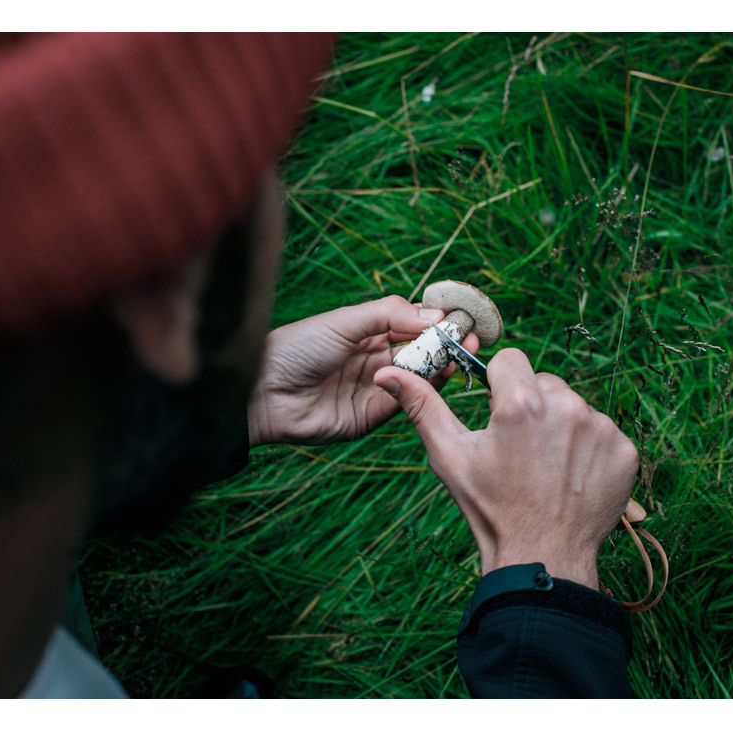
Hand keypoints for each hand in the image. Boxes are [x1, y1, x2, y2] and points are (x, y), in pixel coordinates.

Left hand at [250, 295, 478, 445]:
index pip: (411, 324)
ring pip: (417, 377)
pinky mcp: (371, 417)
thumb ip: (389, 315)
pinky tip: (437, 376)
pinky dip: (422, 390)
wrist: (262, 393)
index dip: (437, 322)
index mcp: (366, 331)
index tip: (461, 319)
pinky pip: (404, 403)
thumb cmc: (297, 348)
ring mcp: (375, 388)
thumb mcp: (345, 322)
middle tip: (470, 339)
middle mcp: (374, 359)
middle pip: (420, 351)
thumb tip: (435, 315)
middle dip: (446, 345)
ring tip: (460, 354)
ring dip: (440, 366)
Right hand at [372, 348, 638, 589]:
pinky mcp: (624, 449)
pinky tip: (573, 477)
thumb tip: (387, 373)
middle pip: (544, 382)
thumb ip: (422, 406)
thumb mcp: (450, 457)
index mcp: (519, 403)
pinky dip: (590, 449)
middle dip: (532, 406)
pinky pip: (603, 432)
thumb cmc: (491, 509)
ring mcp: (600, 428)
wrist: (541, 558)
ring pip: (574, 406)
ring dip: (562, 427)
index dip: (499, 387)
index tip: (499, 418)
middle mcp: (565, 406)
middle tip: (522, 450)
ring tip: (547, 467)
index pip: (510, 360)